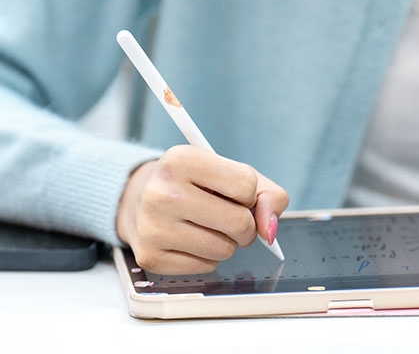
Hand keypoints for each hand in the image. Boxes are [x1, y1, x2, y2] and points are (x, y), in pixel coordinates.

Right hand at [116, 145, 289, 273]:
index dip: (248, 194)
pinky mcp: (150, 256)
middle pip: (239, 222)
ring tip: (207, 227)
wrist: (142, 200)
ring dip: (227, 243)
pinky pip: (206, 267)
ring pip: (225, 250)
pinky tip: (190, 240)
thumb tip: (269, 231)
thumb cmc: (198, 186)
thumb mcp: (234, 174)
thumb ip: (268, 196)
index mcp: (182, 159)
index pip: (246, 185)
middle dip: (245, 225)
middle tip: (229, 218)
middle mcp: (161, 191)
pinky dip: (208, 257)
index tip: (232, 192)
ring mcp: (152, 226)